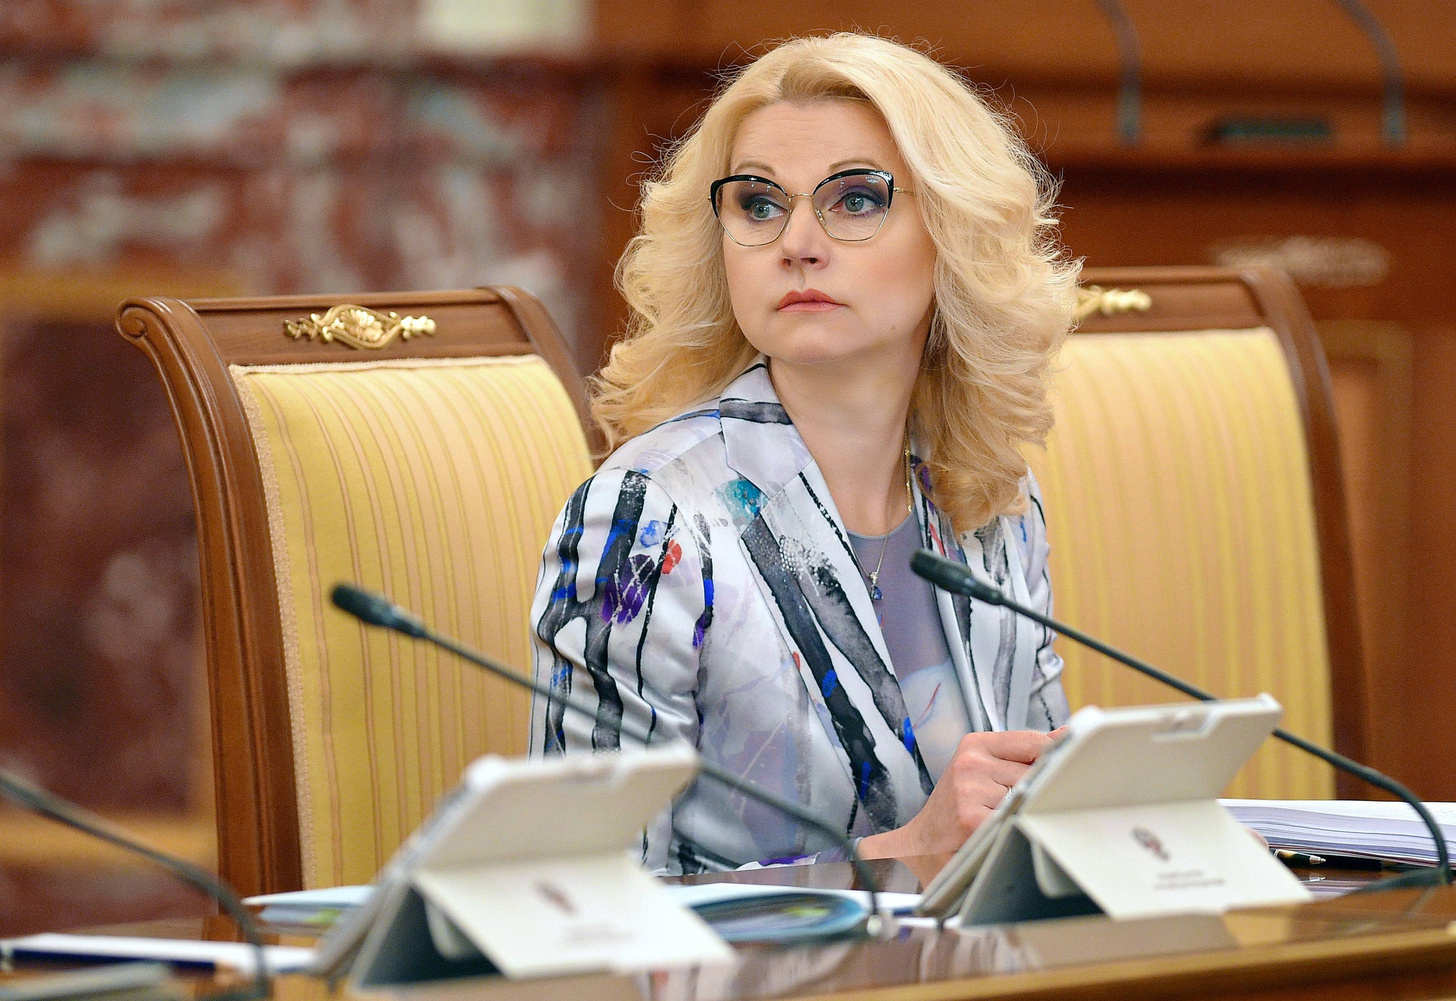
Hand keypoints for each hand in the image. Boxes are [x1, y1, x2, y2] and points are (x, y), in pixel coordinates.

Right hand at [858, 728, 1063, 859]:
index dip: (1053, 757)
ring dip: (1023, 812)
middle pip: (1036, 773)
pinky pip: (1015, 821)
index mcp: (975, 745)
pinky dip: (1012, 829)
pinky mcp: (973, 820)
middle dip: (1035, 790)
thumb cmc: (958, 806)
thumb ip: (1022, 754)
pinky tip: (995, 834)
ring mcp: (970, 791)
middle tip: (1016, 805)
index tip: (1062, 767)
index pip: (1033, 741)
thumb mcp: (984, 769)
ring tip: (1001, 820)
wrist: (922, 843)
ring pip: (1028, 798)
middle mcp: (970, 763)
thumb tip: (1063, 736)